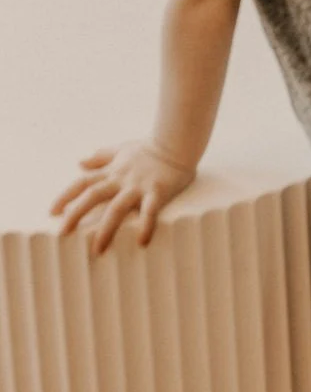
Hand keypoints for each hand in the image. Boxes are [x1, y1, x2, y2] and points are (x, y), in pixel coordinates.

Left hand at [51, 141, 195, 252]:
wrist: (177, 141)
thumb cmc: (149, 148)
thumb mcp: (122, 149)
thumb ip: (101, 157)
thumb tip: (79, 162)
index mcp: (112, 171)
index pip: (83, 182)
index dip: (66, 196)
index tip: (52, 212)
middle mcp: (122, 179)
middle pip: (93, 195)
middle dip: (76, 214)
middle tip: (63, 234)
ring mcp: (139, 186)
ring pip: (118, 207)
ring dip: (106, 229)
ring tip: (98, 250)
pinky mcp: (158, 191)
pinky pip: (150, 210)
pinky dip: (146, 225)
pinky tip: (142, 241)